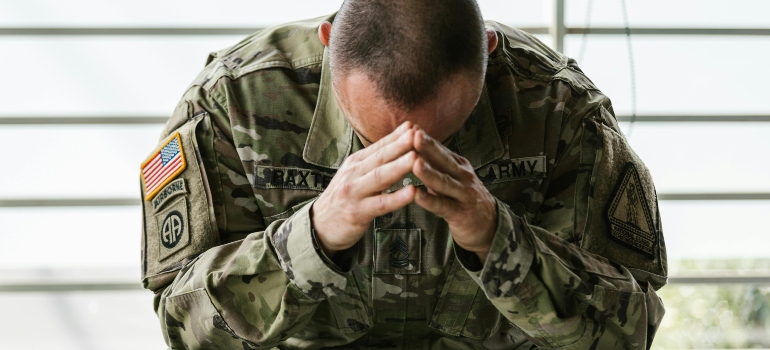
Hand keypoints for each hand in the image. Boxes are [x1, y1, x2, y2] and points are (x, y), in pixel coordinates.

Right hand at [311, 122, 416, 257]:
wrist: (319, 225)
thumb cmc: (345, 198)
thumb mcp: (355, 174)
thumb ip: (375, 161)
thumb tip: (398, 144)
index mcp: (356, 163)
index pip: (379, 146)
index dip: (396, 136)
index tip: (414, 125)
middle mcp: (354, 174)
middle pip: (380, 157)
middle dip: (400, 145)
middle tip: (417, 134)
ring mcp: (354, 192)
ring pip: (379, 177)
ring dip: (398, 167)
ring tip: (415, 158)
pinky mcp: (357, 212)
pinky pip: (380, 204)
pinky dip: (396, 198)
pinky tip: (412, 192)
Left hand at [412, 129, 496, 262]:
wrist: (489, 225)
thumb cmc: (463, 198)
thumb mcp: (452, 177)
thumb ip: (435, 164)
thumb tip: (413, 144)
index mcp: (458, 165)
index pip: (440, 149)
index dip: (426, 138)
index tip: (410, 126)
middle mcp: (463, 176)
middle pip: (443, 160)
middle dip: (428, 147)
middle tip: (414, 135)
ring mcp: (464, 194)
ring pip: (444, 182)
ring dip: (429, 173)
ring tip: (415, 163)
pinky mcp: (461, 213)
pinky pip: (443, 206)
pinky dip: (430, 200)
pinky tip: (417, 195)